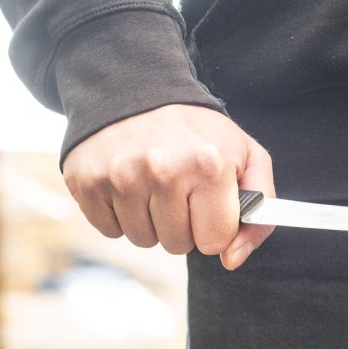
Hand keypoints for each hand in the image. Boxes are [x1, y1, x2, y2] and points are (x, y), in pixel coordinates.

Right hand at [63, 104, 274, 269]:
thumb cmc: (198, 132)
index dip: (213, 226)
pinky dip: (120, 214)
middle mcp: (163, 171)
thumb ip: (259, 214)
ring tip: (153, 182)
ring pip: (144, 240)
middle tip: (179, 187)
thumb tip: (232, 259)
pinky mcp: (88, 181)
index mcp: (209, 166)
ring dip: (151, 220)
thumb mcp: (247, 158)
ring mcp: (121, 177)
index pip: (215, 242)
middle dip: (183, 224)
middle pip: (178, 245)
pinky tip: (128, 182)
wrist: (136, 89)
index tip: (208, 201)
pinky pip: (111, 231)